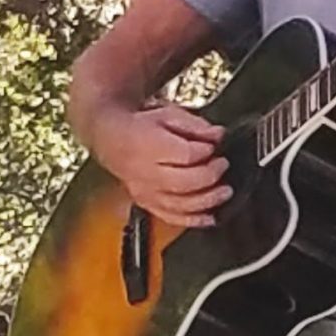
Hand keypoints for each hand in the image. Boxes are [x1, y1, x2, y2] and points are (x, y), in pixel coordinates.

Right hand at [92, 102, 228, 228]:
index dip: (206, 152)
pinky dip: (194, 220)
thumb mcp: (167, 115)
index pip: (185, 155)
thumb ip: (195, 126)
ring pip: (181, 204)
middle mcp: (145, 173)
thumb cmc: (139, 126)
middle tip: (223, 165)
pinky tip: (211, 217)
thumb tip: (218, 135)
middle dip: (211, 175)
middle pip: (186, 182)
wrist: (110, 138)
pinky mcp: (146, 204)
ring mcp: (145, 192)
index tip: (215, 147)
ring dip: (208, 200)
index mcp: (148, 145)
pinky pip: (172, 218)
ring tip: (225, 191)